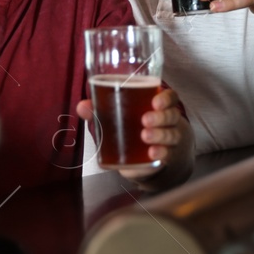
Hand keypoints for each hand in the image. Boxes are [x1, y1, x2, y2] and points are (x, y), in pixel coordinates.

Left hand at [74, 88, 192, 179]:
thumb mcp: (120, 118)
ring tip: (145, 136)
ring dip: (159, 134)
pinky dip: (161, 153)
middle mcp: (168, 121)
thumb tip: (82, 106)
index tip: (155, 101)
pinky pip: (168, 154)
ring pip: (171, 134)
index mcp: (159, 106)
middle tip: (144, 120)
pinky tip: (152, 153)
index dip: (165, 98)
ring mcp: (170, 139)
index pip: (170, 97)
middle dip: (159, 117)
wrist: (152, 154)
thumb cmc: (135, 128)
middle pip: (171, 115)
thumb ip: (101, 111)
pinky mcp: (166, 156)